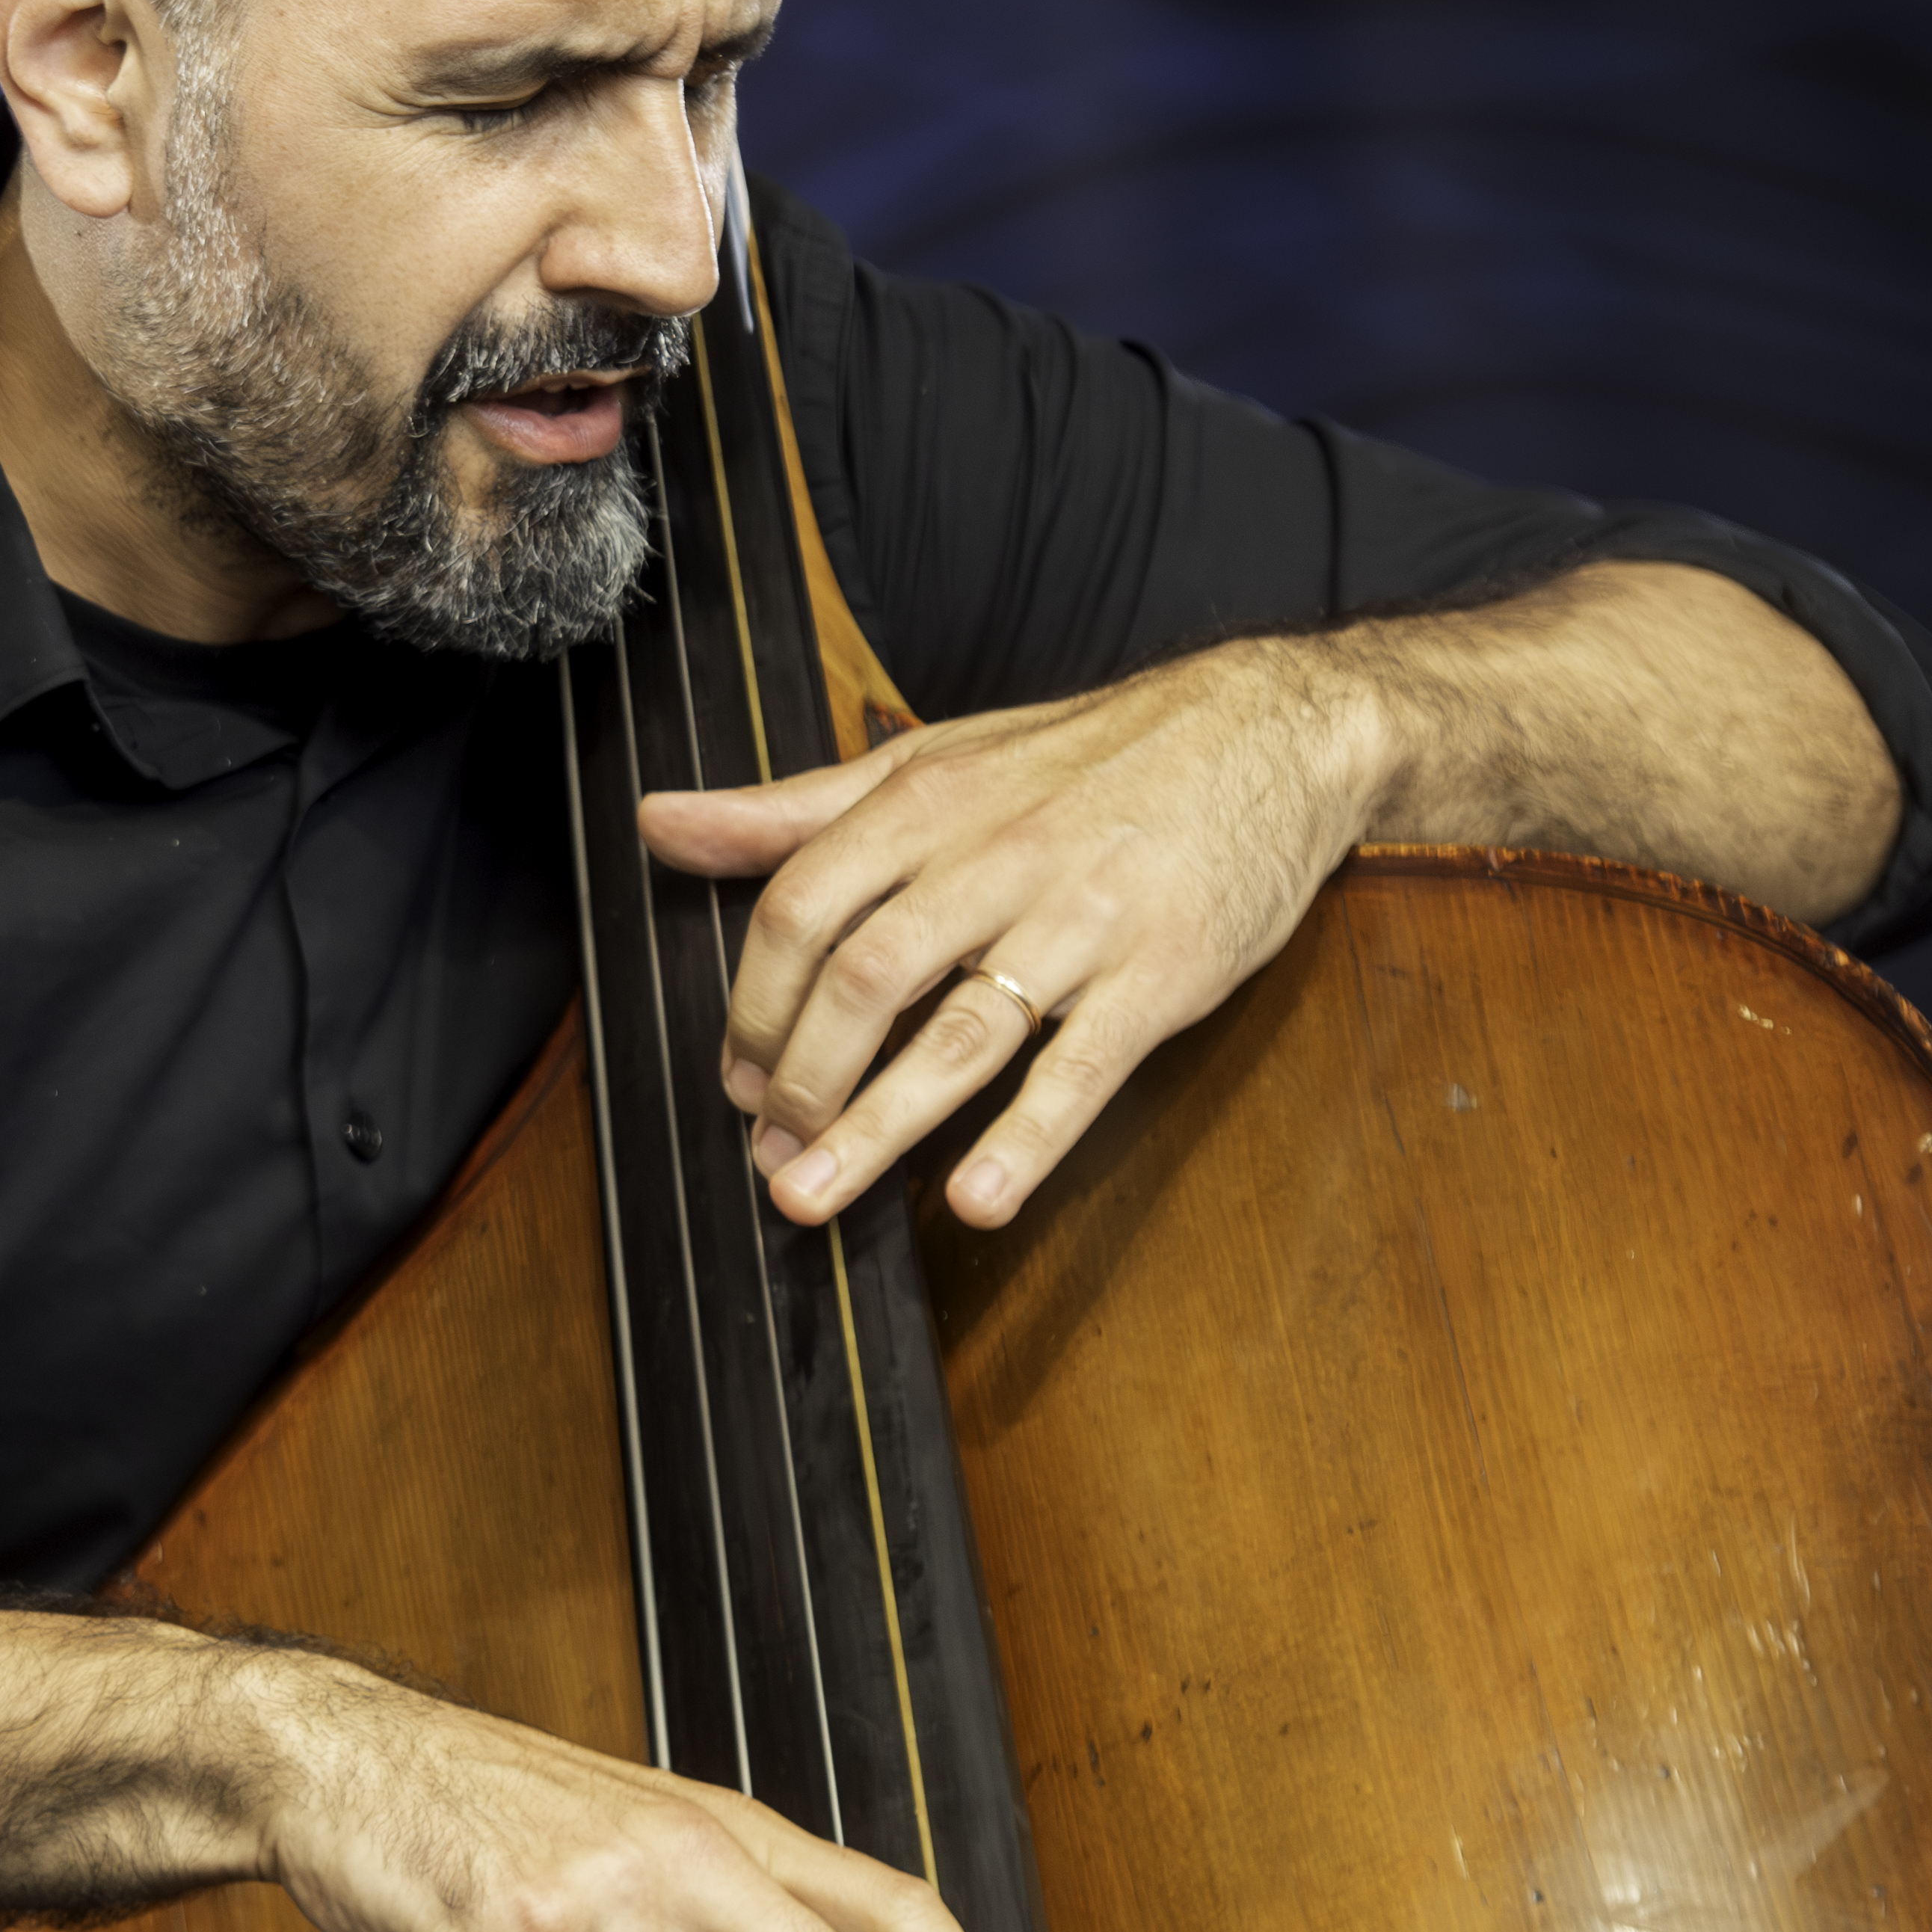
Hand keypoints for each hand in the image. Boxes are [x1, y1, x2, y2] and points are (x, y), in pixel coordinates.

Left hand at [637, 641, 1377, 1231]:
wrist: (1270, 733)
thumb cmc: (1088, 759)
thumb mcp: (934, 760)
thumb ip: (794, 808)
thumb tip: (661, 822)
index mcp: (929, 801)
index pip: (803, 904)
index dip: (754, 1002)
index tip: (738, 1075)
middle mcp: (997, 855)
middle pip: (865, 977)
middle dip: (801, 1080)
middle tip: (771, 1153)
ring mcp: (1084, 917)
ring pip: (961, 1031)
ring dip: (878, 1126)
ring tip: (814, 1198)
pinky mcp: (1164, 973)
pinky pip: (1085, 1064)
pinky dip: (1028, 1137)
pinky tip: (977, 1197)